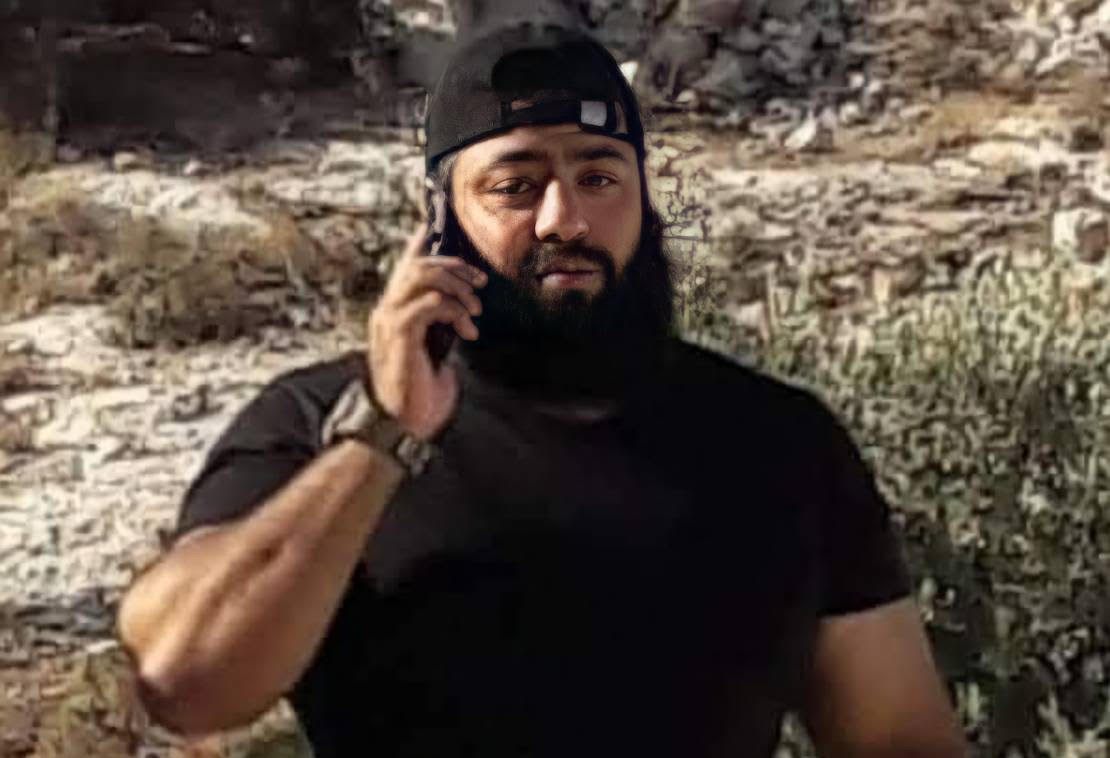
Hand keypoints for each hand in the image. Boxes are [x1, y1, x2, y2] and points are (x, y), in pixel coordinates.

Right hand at [366, 222, 486, 440]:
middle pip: (418, 264)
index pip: (404, 266)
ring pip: (423, 277)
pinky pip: (429, 303)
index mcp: (393, 312)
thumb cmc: (420, 393)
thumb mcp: (434, 351)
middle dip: (454, 266)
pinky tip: (468, 330)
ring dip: (458, 288)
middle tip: (480, 283)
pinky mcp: (400, 335)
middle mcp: (387, 311)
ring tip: (475, 310)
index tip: (433, 224)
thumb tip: (461, 309)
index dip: (419, 243)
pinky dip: (455, 311)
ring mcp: (390, 321)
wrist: (403, 426)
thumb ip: (439, 326)